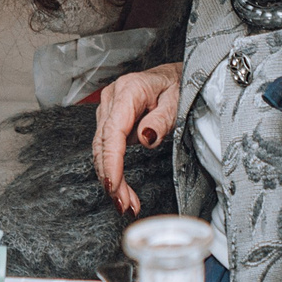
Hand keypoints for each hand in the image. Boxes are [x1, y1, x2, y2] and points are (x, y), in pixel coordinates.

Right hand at [93, 65, 182, 215]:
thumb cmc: (180, 85)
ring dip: (111, 178)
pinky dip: (113, 169)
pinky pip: (107, 148)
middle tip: (124, 205)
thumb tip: (145, 138)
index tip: (114, 185)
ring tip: (126, 203)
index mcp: (129, 90)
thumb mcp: (178, 101)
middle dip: (111, 178)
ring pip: (102, 150)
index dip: (111, 162)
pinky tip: (122, 188)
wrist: (177, 75)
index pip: (113, 131)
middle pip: (103, 144)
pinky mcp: (111, 119)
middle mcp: (113, 98)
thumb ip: (162, 120)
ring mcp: (109, 108)